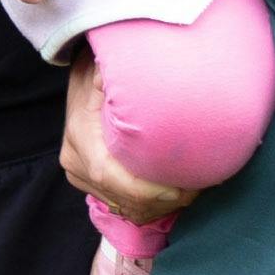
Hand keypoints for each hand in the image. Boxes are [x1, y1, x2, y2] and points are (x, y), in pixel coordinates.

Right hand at [59, 56, 190, 226]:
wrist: (80, 81)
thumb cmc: (96, 73)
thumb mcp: (102, 68)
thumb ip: (113, 74)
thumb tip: (118, 76)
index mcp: (81, 137)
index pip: (108, 175)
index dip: (143, 190)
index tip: (177, 189)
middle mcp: (77, 162)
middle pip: (121, 198)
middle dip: (161, 201)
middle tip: (198, 189)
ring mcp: (81, 175)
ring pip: (125, 207)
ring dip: (159, 205)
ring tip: (192, 190)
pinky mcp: (91, 182)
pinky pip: (124, 206)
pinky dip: (151, 205)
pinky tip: (174, 192)